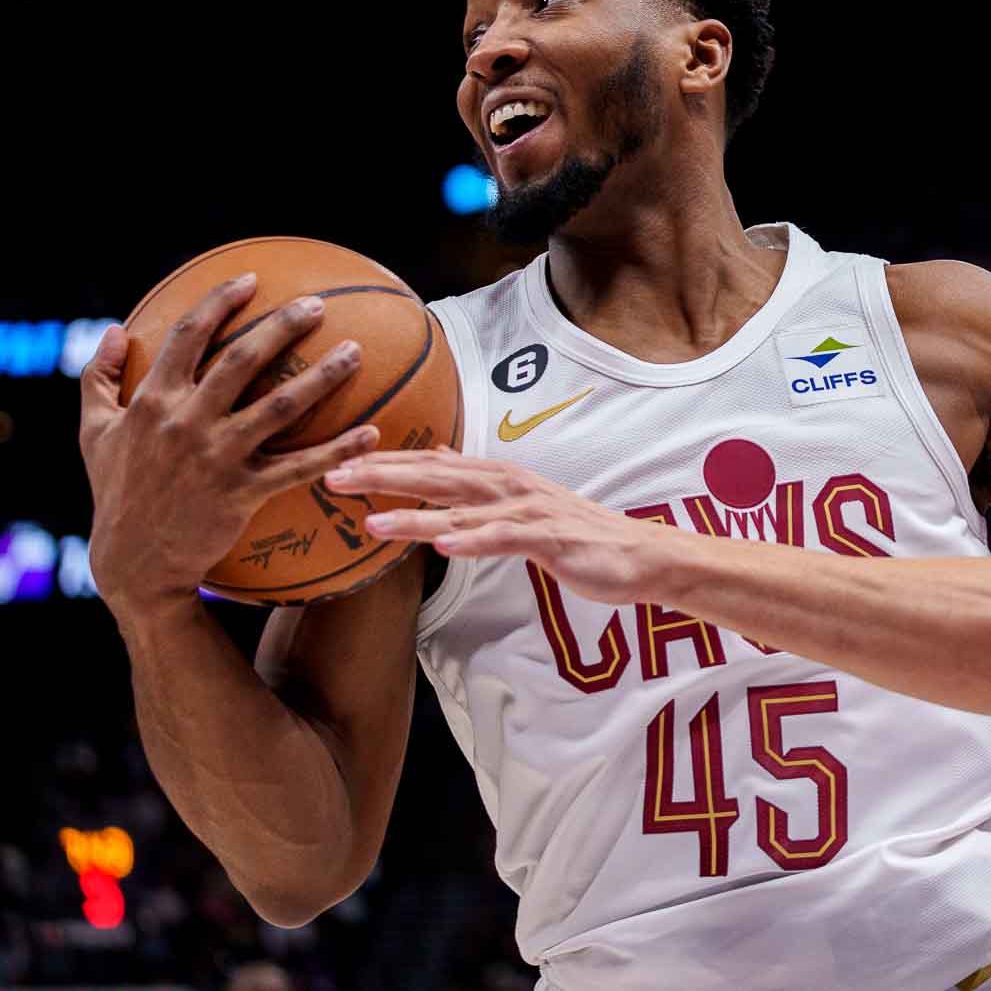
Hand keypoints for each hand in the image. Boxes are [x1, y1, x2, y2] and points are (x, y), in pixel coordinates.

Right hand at [80, 274, 377, 618]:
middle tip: (318, 305)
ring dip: (322, 377)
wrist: (135, 563)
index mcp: (151, 401)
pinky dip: (338, 450)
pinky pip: (299, 467)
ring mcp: (216, 456)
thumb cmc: (117, 491)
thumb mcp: (94, 433)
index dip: (219, 301)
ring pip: (280, 406)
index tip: (250, 279)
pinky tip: (372, 433)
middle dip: (283, 326)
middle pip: (243, 359)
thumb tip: (113, 329)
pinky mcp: (243, 493)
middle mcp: (185, 422)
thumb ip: (98, 378)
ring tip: (355, 353)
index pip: (187, 335)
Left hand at [335, 453, 666, 605]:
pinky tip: (444, 547)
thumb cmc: (578, 534)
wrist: (639, 554)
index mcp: (500, 477)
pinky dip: (474, 541)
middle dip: (383, 476)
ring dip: (416, 515)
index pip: (431, 464)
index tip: (336, 462)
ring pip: (463, 509)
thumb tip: (438, 455)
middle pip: (437, 476)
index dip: (384, 462)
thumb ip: (477, 482)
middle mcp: (511, 485)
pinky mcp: (550, 539)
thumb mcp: (521, 502)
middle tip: (331, 477)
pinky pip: (505, 539)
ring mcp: (530, 511)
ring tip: (371, 523)